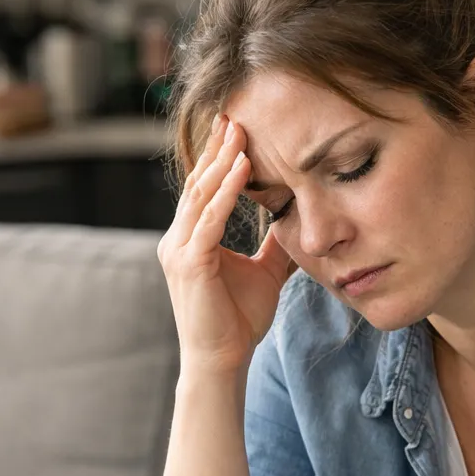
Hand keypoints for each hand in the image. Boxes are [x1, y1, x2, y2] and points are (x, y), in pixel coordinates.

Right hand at [160, 114, 293, 376]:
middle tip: (234, 115)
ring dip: (222, 162)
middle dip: (217, 149)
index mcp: (191, 239)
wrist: (222, 360)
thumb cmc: (238, 321)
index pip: (204, 188)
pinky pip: (209, 219)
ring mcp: (179, 250)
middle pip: (198, 183)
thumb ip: (274, 245)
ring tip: (240, 133)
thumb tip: (297, 223)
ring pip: (201, 195)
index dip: (218, 158)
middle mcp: (178, 239)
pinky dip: (226, 192)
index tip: (235, 127)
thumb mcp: (264, 272)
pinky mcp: (189, 263)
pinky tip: (242, 170)